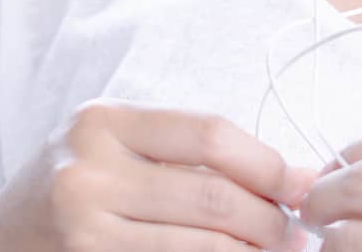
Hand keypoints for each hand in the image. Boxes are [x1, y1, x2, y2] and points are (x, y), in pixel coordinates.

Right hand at [0, 97, 320, 251]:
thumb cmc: (61, 204)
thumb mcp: (105, 154)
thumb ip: (181, 155)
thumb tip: (294, 175)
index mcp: (100, 122)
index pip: (212, 134)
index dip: (270, 164)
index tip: (301, 186)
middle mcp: (87, 171)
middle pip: (217, 196)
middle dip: (272, 222)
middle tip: (293, 235)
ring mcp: (85, 230)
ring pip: (207, 247)